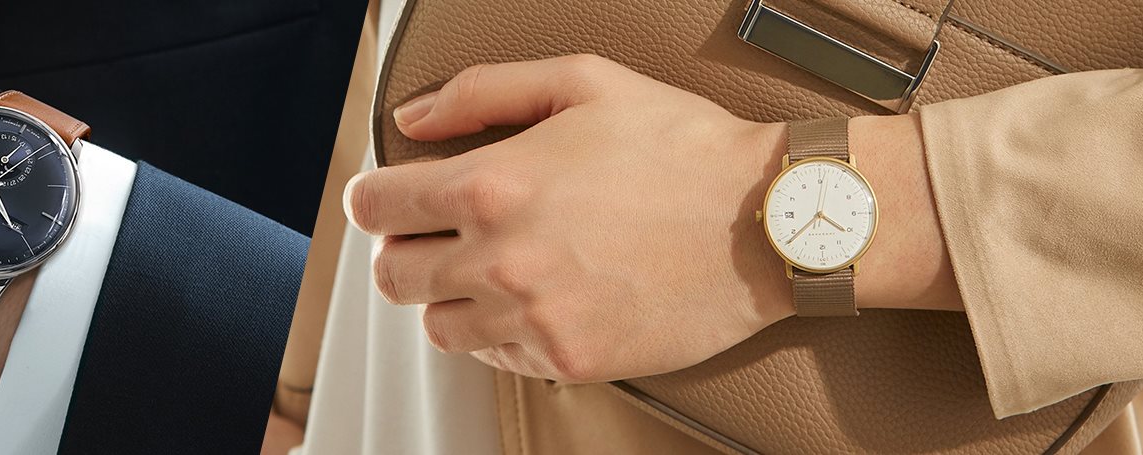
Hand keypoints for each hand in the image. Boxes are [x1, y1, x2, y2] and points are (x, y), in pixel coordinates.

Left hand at [344, 55, 959, 382]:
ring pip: (436, 326)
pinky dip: (502, 332)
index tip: (387, 200)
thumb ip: (484, 92)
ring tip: (493, 269)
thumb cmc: (686, 149)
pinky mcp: (566, 359)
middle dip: (404, 250)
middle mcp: (503, 258)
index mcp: (494, 185)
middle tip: (434, 237)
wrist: (767, 222)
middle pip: (391, 275)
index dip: (375, 199)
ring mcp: (533, 317)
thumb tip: (417, 116)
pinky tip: (536, 297)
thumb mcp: (582, 82)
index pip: (376, 206)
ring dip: (450, 298)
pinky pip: (494, 358)